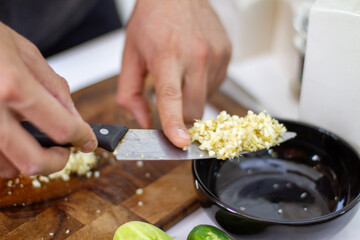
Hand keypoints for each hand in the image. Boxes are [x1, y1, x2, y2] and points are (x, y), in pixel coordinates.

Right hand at [0, 23, 96, 177]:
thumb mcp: (27, 55)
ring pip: (9, 168)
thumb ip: (54, 89)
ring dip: (29, 159)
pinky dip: (7, 154)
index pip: (61, 126)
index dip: (82, 137)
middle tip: (62, 150)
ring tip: (33, 138)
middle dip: (57, 161)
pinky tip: (12, 134)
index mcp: (13, 86)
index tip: (87, 141)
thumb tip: (76, 118)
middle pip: (33, 161)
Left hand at [117, 0, 231, 147]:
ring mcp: (215, 55)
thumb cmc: (152, 20)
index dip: (174, 123)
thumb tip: (143, 120)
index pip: (171, 96)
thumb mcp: (130, 54)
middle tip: (170, 103)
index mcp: (167, 54)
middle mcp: (196, 55)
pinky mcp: (227, 54)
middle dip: (181, 117)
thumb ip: (129, 93)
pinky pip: (216, 85)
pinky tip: (193, 68)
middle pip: (193, 108)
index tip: (180, 142)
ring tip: (181, 73)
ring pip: (206, 99)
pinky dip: (203, 85)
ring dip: (192, 98)